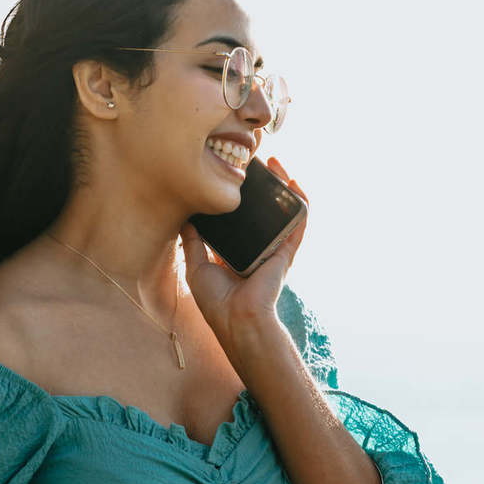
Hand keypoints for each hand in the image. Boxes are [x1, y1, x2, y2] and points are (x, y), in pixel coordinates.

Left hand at [179, 156, 308, 354]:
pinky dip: (299, 203)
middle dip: (261, 185)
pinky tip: (295, 184)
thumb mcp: (196, 267)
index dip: (237, 198)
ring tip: (277, 164)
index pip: (238, 219)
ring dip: (282, 187)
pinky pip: (297, 223)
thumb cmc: (216, 301)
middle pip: (262, 210)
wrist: (238, 320)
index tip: (232, 176)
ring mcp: (273, 248)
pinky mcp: (286, 251)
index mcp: (235, 252)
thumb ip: (192, 242)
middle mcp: (257, 247)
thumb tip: (185, 218)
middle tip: (256, 162)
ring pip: (281, 211)